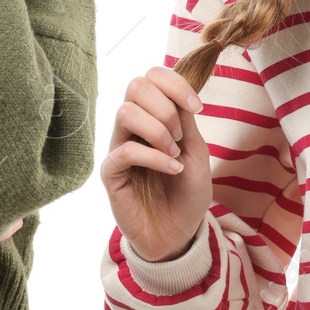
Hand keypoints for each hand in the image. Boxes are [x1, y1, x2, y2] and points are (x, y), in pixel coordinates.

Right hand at [99, 66, 211, 262]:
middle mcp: (133, 126)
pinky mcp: (111, 172)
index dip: (175, 83)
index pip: (152, 76)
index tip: (197, 107)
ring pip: (125, 112)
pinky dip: (154, 156)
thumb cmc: (187, 191)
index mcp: (154, 115)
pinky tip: (172, 169)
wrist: (179, 233)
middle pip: (136, 85)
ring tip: (174, 153)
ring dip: (158, 130)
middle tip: (180, 137)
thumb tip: (178, 90)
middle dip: (166, 107)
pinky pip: (125, 150)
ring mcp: (119, 147)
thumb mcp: (197, 151)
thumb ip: (186, 120)